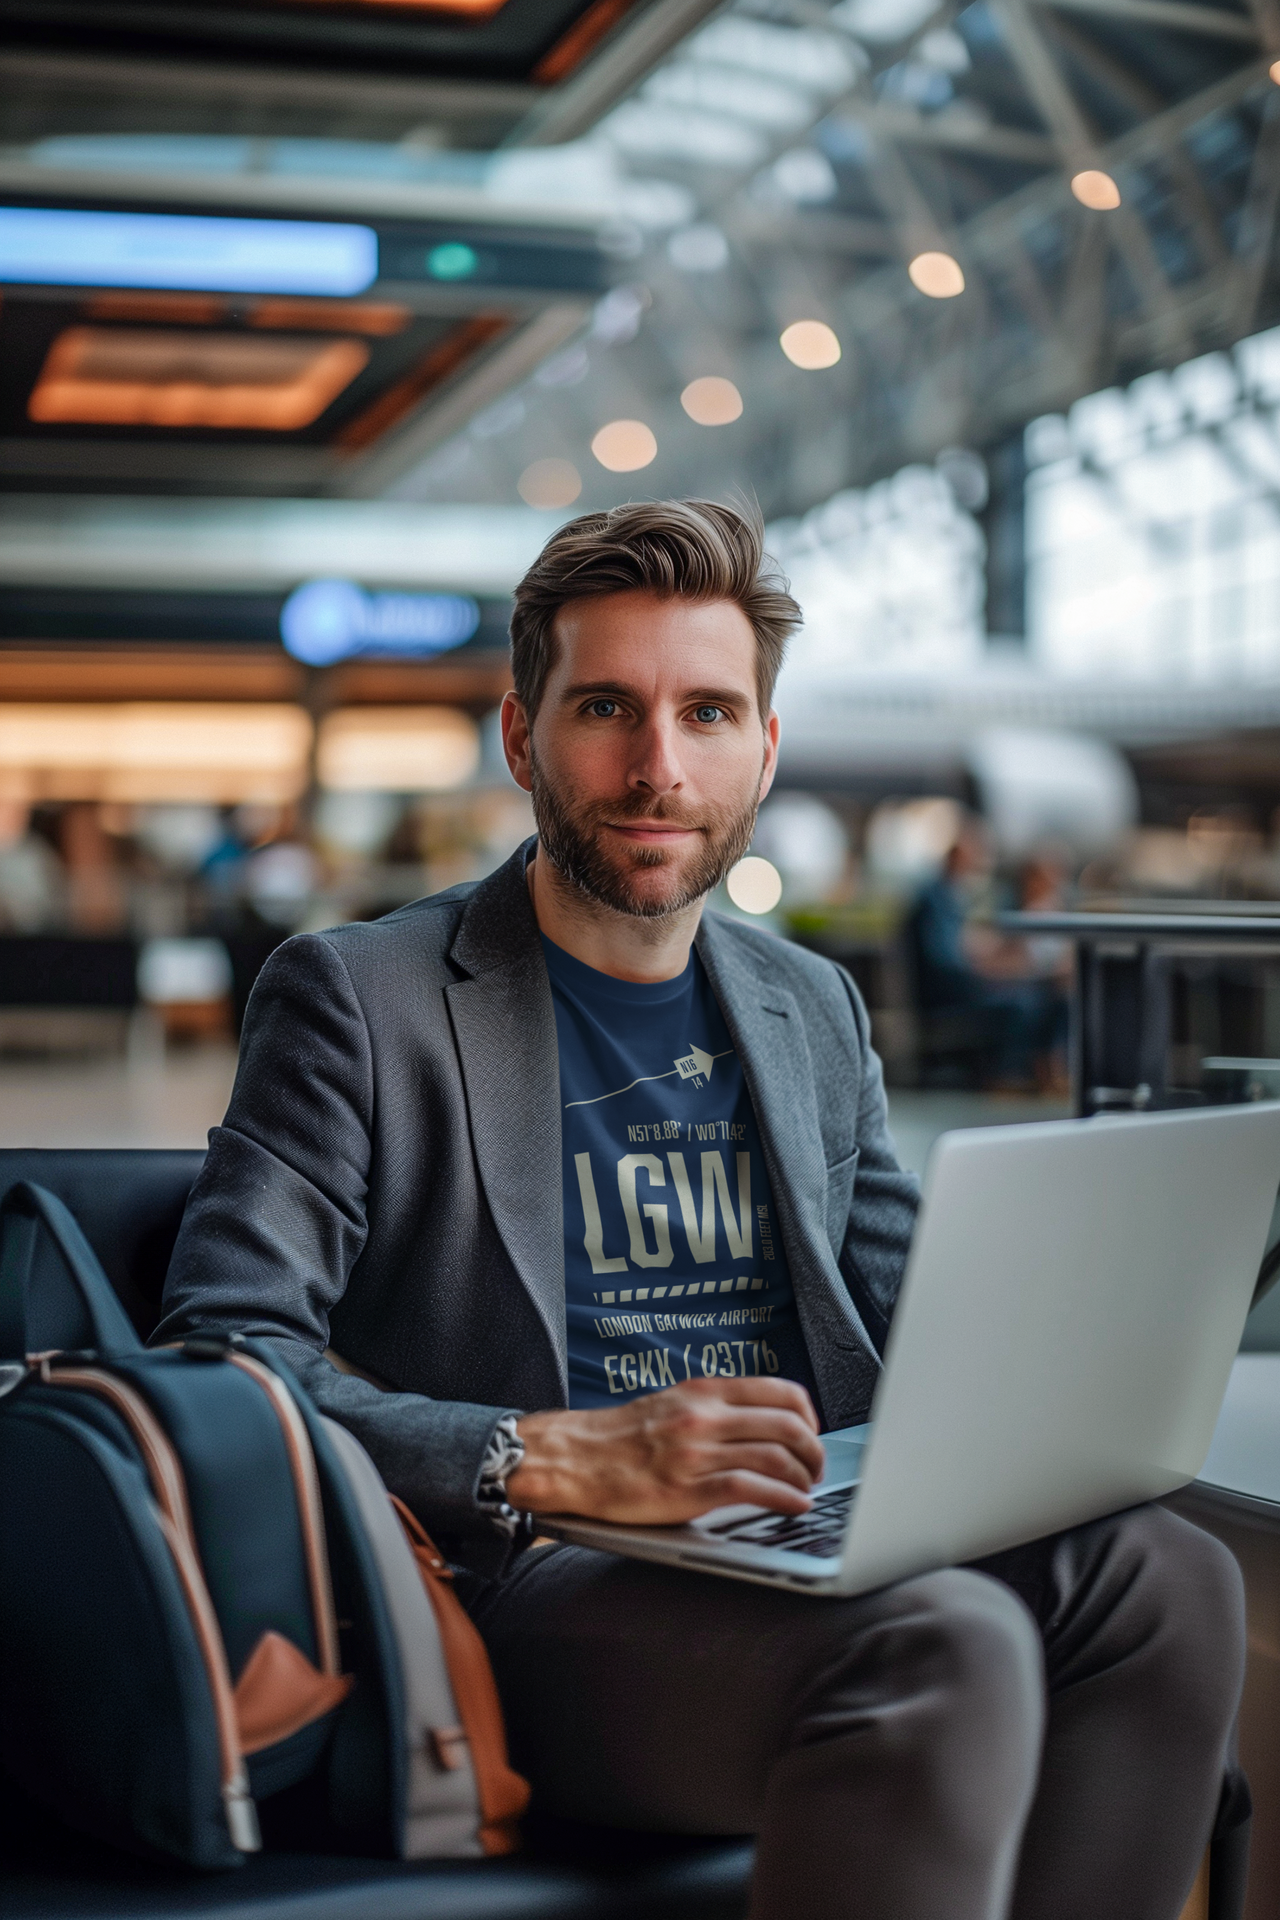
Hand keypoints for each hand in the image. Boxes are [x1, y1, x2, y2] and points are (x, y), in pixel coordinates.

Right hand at [507, 1377, 822, 1524]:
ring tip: (807, 1491)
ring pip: (776, 1457)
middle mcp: (705, 1416)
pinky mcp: (687, 1489)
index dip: (809, 1417)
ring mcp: (697, 1453)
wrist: (572, 1458)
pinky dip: (784, 1499)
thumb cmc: (620, 1437)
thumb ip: (714, 1409)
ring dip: (804, 1479)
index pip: (781, 1392)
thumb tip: (760, 1424)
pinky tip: (795, 1506)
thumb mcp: (672, 1403)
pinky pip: (751, 1490)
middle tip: (816, 1470)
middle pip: (787, 1425)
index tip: (812, 1434)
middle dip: (815, 1452)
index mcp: (704, 1392)